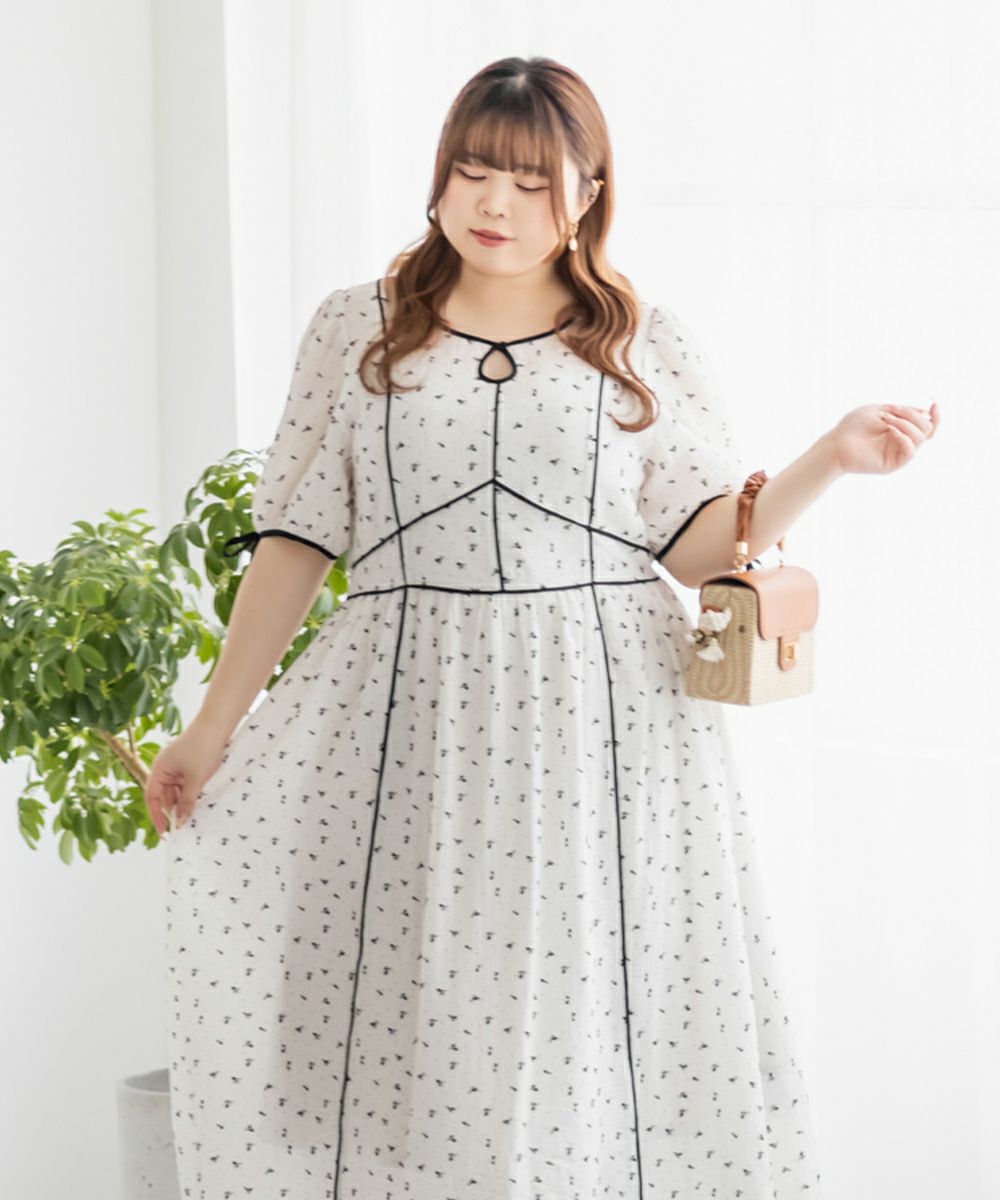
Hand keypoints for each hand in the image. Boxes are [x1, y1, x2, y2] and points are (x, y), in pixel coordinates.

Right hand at [144, 720, 230, 834]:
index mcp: (160, 769)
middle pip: (165, 795)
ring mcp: (177, 765)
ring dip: (185, 801)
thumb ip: (187, 802)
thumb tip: (180, 822)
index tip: (164, 832)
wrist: (218, 724)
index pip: (153, 797)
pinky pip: (186, 783)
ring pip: (178, 790)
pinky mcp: (189, 763)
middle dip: (175, 809)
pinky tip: (201, 799)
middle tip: (185, 825)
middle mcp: (165, 767)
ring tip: (196, 813)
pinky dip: (192, 792)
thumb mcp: (196, 780)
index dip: (157, 815)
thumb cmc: (203, 748)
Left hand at [825, 401, 939, 475]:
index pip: (928, 424)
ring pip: (921, 438)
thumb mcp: (880, 410)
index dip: (935, 415)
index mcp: (902, 428)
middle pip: (927, 429)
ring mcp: (899, 453)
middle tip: (892, 411)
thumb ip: (903, 410)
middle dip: (913, 415)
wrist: (836, 442)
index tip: (934, 402)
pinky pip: (910, 451)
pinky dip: (904, 438)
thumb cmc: (853, 425)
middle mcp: (903, 441)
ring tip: (886, 420)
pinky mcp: (893, 464)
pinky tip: (890, 430)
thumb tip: (926, 411)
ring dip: (906, 424)